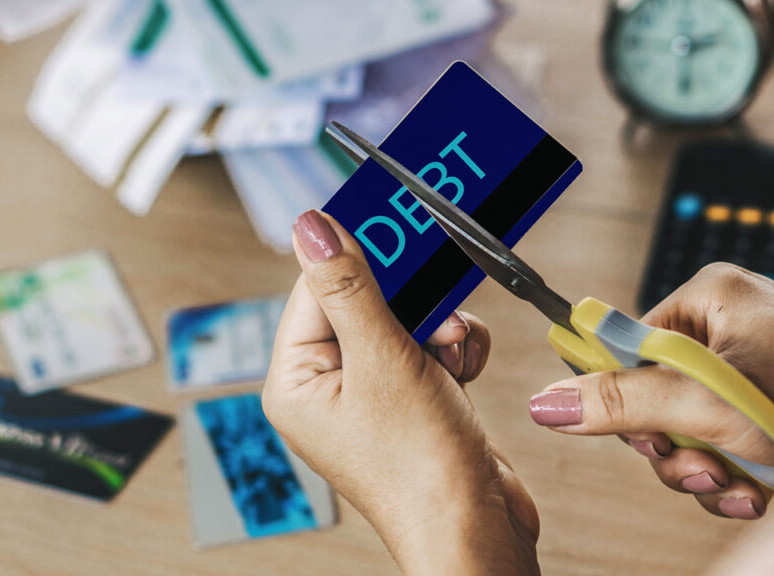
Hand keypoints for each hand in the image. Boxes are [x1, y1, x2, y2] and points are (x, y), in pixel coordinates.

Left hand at [263, 210, 539, 574]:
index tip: (392, 224)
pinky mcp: (411, 401)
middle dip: (409, 300)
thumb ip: (350, 286)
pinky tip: (464, 369)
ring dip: (439, 326)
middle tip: (434, 299)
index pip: (313, 288)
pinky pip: (427, 347)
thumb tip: (311, 226)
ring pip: (403, 320)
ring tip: (453, 351)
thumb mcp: (383, 359)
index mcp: (296, 382)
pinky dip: (453, 349)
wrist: (477, 529)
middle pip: (363, 300)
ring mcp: (371, 395)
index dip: (356, 256)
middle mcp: (327, 388)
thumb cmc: (420, 470)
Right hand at [529, 263, 773, 518]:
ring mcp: (746, 372)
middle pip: (651, 396)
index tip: (638, 432)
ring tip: (736, 482)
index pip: (627, 344)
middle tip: (699, 464)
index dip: (623, 396)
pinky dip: (730, 475)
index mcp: (708, 298)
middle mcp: (724, 329)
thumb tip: (544, 402)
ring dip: (701, 469)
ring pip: (683, 430)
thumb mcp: (707, 405)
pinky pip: (717, 443)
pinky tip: (754, 490)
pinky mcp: (765, 411)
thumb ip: (621, 403)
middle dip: (672, 446)